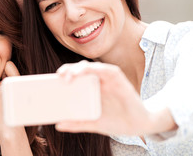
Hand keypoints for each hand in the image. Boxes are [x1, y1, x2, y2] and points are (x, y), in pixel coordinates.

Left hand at [0, 61, 23, 135]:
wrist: (12, 129)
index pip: (9, 66)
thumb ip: (11, 83)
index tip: (7, 66)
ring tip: (2, 106)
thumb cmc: (15, 113)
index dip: (6, 68)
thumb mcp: (16, 94)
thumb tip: (4, 69)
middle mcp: (11, 82)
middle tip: (6, 103)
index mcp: (20, 81)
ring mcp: (1, 88)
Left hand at [55, 61, 174, 135]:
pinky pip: (106, 70)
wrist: (139, 125)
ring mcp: (108, 79)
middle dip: (68, 70)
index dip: (64, 76)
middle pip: (80, 70)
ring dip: (80, 68)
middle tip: (59, 76)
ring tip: (70, 75)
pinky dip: (97, 68)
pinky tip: (89, 71)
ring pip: (91, 67)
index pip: (75, 78)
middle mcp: (98, 81)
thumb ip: (77, 124)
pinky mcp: (118, 78)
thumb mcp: (93, 123)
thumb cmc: (117, 122)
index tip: (53, 80)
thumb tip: (58, 125)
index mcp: (90, 90)